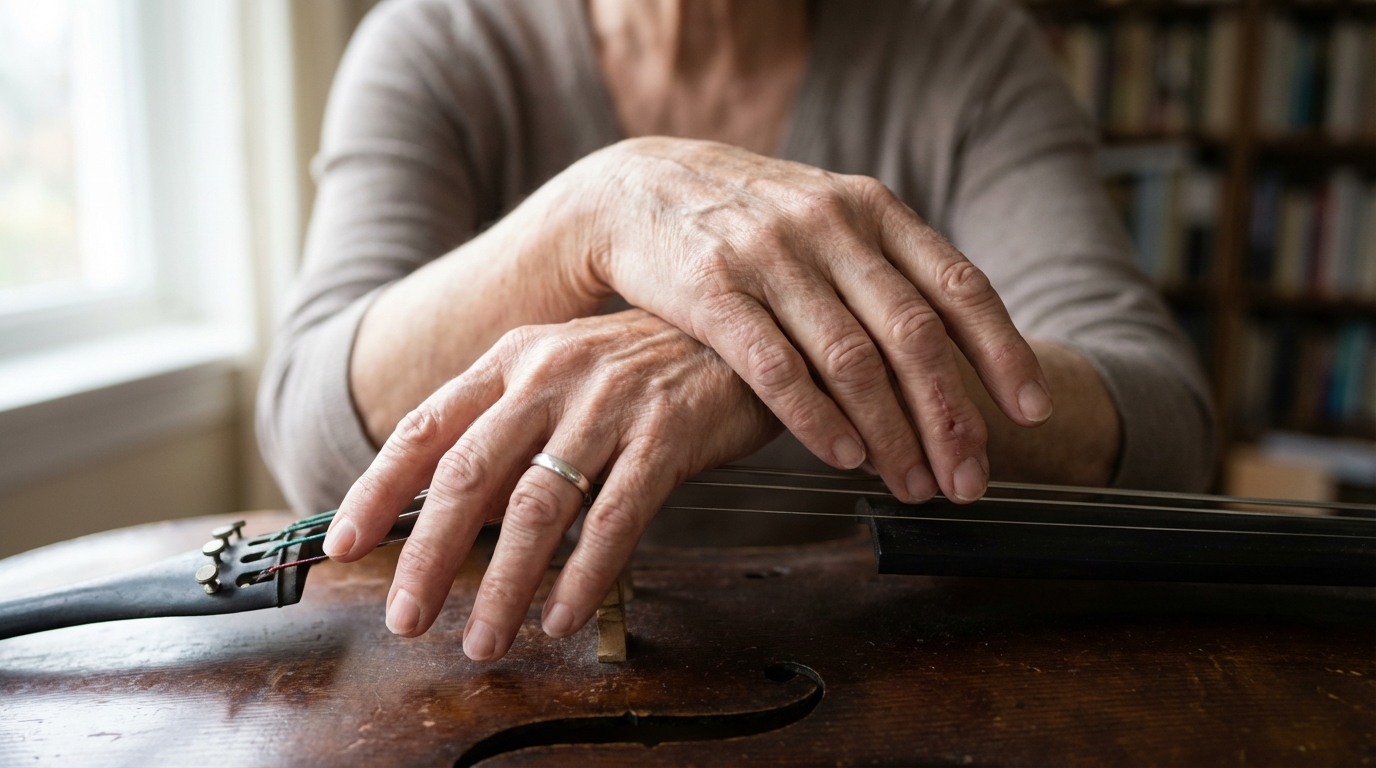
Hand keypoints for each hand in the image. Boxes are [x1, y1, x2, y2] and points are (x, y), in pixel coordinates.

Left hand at [324, 310, 778, 660]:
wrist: (742, 332)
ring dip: (504, 584)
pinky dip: (583, 575)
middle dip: (429, 555)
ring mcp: (610, 403)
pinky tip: (560, 616)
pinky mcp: (668, 434)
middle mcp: (552, 374)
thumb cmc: (644, 368)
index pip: (426, 427)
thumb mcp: (562, 380)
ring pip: (537, 505)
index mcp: (513, 359)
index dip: (379, 488)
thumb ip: (508, 438)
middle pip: (469, 473)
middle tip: (404, 617)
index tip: (345, 543)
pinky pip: (615, 518)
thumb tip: (450, 518)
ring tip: (484, 638)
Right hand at [571, 137, 1052, 502]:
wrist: (635, 186)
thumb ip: (887, 267)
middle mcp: (830, 226)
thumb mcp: (827, 215)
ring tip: (913, 487)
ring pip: (851, 359)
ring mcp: (769, 256)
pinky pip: (776, 367)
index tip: (1032, 412)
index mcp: (872, 207)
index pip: (958, 285)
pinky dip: (816, 419)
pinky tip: (844, 458)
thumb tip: (962, 350)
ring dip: (891, 434)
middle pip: (914, 335)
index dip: (1003, 352)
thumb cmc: (748, 218)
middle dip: (951, 417)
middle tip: (970, 481)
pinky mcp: (711, 290)